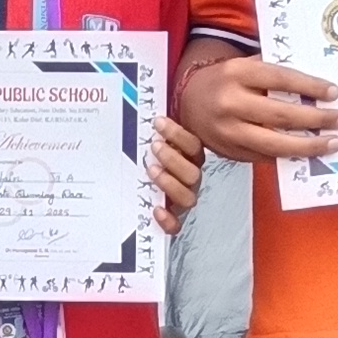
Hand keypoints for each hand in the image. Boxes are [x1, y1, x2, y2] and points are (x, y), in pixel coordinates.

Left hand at [145, 112, 203, 234]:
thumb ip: (158, 130)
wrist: (143, 177)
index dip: (178, 135)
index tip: (159, 123)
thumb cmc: (151, 154)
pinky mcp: (173, 217)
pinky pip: (176, 224)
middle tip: (155, 147)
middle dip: (173, 159)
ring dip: (170, 183)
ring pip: (188, 198)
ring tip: (152, 171)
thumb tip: (148, 113)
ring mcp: (183, 198)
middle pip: (192, 174)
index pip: (193, 146)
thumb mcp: (155, 138)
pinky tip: (157, 210)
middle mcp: (190, 179)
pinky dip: (168, 220)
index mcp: (190, 158)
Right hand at [176, 47, 337, 166]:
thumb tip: (314, 87)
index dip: (310, 86)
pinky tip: (308, 153)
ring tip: (331, 143)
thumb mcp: (246, 66)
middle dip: (316, 119)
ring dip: (308, 145)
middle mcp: (231, 103)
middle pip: (281, 115)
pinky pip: (265, 157)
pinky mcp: (230, 151)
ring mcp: (229, 131)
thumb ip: (274, 73)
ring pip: (274, 144)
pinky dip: (289, 156)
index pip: (281, 79)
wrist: (188, 101)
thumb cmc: (225, 81)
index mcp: (237, 73)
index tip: (333, 93)